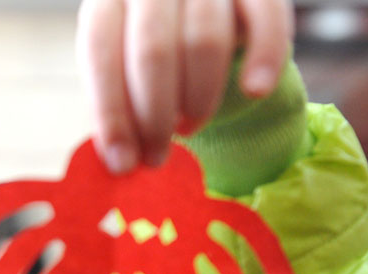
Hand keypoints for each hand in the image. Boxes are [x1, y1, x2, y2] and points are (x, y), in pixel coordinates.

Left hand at [77, 0, 293, 171]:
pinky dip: (264, 58)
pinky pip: (267, 17)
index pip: (100, 50)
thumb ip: (118, 105)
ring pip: (205, 39)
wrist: (195, 4)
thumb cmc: (148, 49)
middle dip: (154, 117)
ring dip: (198, 98)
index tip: (122, 164)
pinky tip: (255, 91)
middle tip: (157, 158)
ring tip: (188, 128)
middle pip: (152, 50)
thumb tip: (119, 163)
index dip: (110, 113)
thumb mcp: (121, 67)